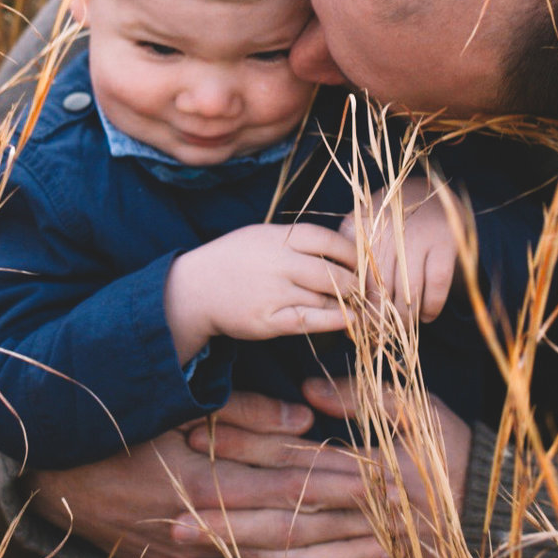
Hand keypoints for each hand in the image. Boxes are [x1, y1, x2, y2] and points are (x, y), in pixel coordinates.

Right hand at [23, 391, 366, 557]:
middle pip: (293, 537)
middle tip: (409, 526)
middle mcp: (204, 531)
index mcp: (202, 481)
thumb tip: (307, 420)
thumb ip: (243, 415)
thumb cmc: (120, 431)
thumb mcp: (176, 408)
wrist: (54, 481)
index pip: (285, 484)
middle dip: (353, 532)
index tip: (386, 474)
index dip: (338, 482)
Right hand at [162, 222, 358, 361]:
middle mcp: (278, 263)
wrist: (195, 288)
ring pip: (324, 299)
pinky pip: (310, 322)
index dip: (353, 252)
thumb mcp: (264, 235)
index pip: (328, 241)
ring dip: (346, 303)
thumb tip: (343, 248)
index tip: (362, 261)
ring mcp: (273, 293)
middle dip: (354, 282)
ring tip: (356, 303)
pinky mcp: (269, 320)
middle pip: (332, 273)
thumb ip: (299, 240)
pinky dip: (333, 321)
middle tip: (362, 287)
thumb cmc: (235, 258)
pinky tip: (347, 320)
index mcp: (279, 237)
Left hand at [169, 377, 472, 557]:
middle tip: (172, 527)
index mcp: (370, 467)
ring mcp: (369, 557)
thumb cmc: (459, 454)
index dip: (243, 450)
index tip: (195, 442)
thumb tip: (307, 388)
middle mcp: (364, 516)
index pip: (295, 457)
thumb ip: (364, 396)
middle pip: (284, 521)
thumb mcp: (421, 410)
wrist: (505, 517)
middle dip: (225, 526)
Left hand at [341, 173, 463, 329]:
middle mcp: (389, 227)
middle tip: (380, 334)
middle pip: (380, 285)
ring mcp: (420, 233)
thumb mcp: (364, 230)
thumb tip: (342, 307)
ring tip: (402, 330)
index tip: (357, 323)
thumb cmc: (391, 222)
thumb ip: (351, 260)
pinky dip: (431, 305)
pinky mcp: (446, 241)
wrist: (434, 194)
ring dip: (405, 317)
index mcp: (363, 225)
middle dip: (379, 316)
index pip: (354, 275)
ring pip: (408, 288)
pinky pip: (436, 283)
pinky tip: (426, 317)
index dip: (356, 303)